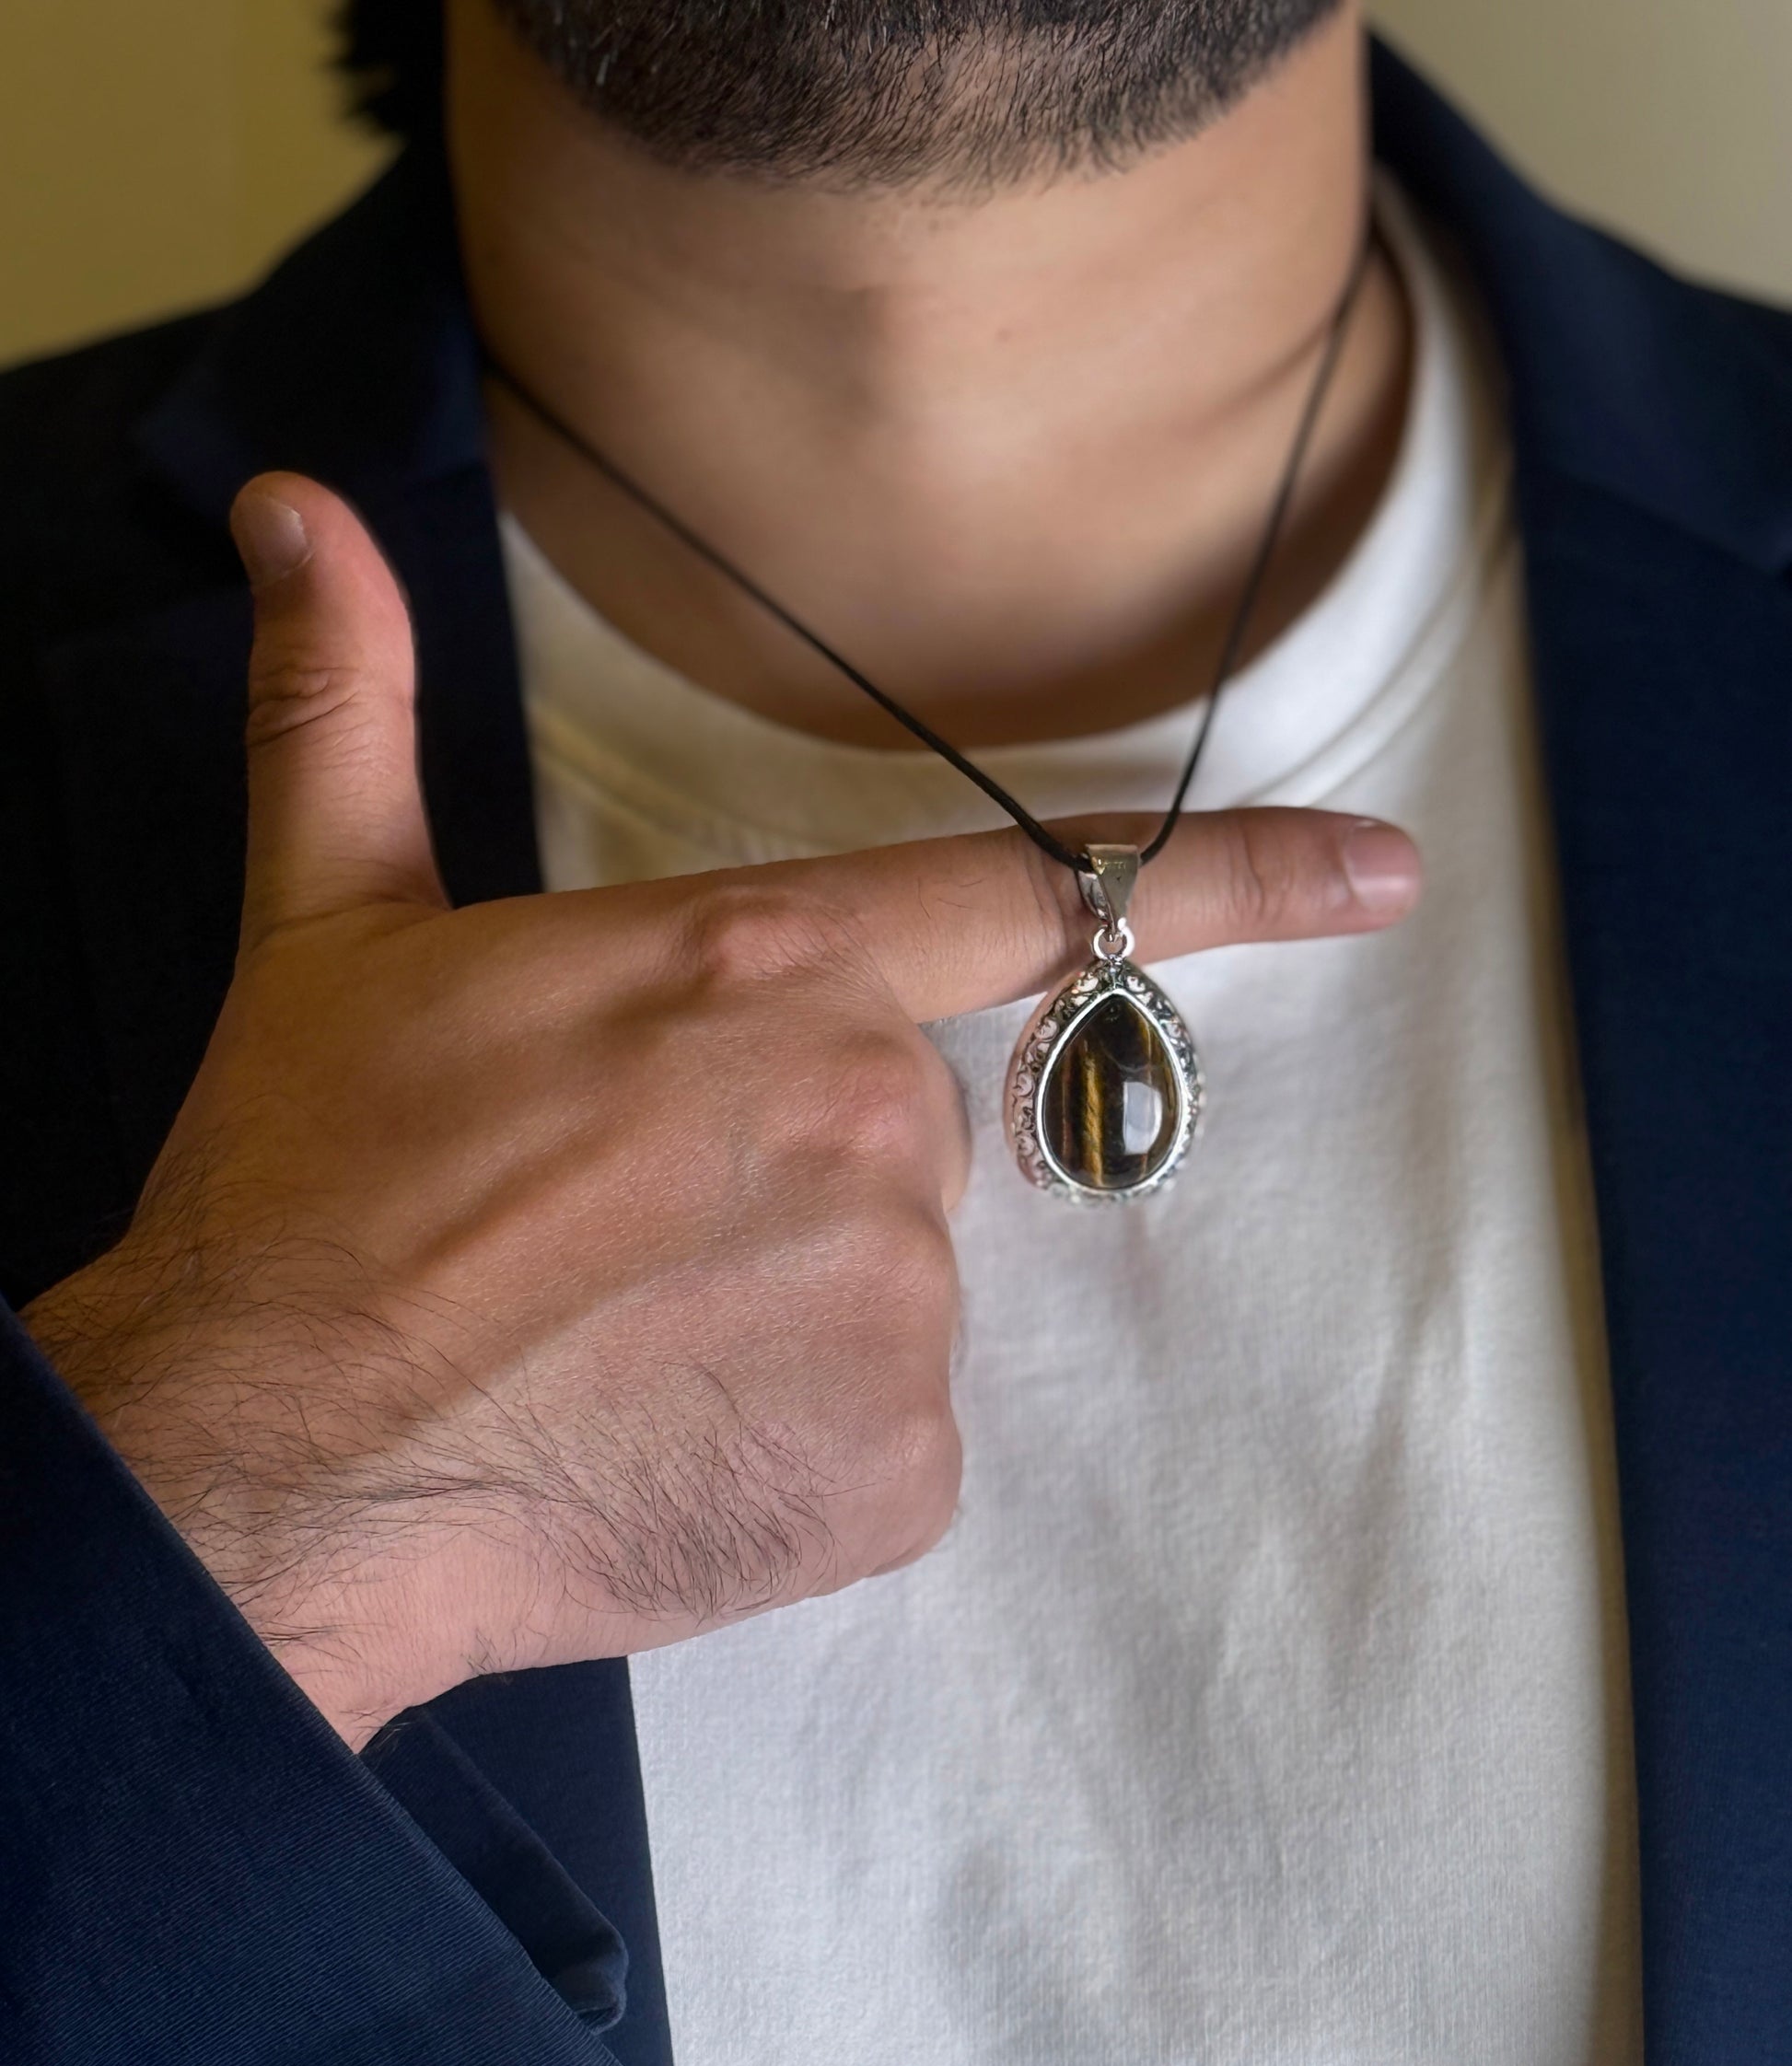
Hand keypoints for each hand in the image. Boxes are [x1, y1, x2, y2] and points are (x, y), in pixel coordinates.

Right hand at [23, 474, 1419, 1747]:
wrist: (274, 1463)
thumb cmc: (307, 1196)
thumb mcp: (327, 929)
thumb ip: (349, 706)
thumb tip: (294, 511)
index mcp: (762, 968)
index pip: (1036, 897)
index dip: (1237, 884)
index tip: (1385, 875)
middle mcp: (866, 1118)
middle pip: (904, 1130)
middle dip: (783, 1169)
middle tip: (610, 1231)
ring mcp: (898, 1305)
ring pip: (891, 1291)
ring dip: (780, 1313)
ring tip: (612, 1343)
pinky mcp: (899, 1471)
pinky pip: (886, 1437)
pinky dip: (792, 1446)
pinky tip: (662, 1441)